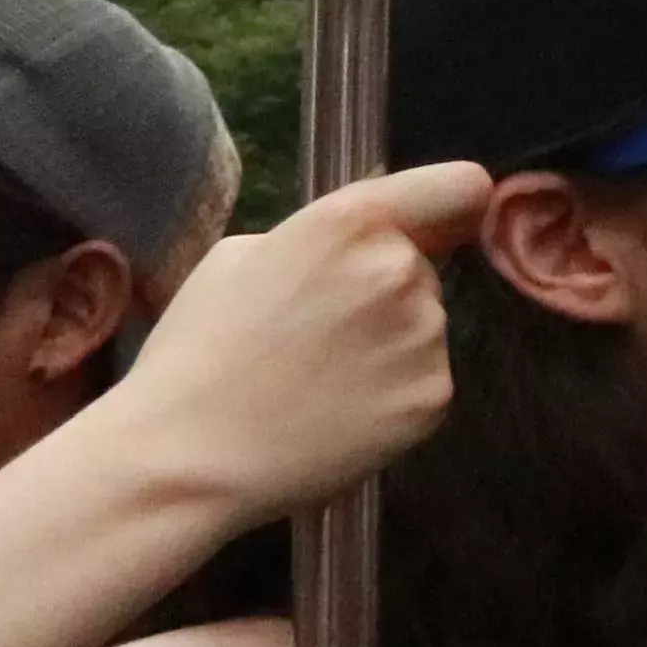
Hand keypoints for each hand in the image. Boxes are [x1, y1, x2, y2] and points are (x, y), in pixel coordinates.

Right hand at [113, 161, 485, 513]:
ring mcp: (424, 337)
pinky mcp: (433, 397)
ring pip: (425, 325)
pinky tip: (337, 413)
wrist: (186, 458)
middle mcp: (400, 271)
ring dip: (390, 342)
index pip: (460, 187)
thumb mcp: (239, 258)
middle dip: (384, 290)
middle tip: (316, 335)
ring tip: (319, 379)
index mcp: (350, 224)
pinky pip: (425, 379)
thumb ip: (322, 236)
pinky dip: (393, 394)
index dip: (452, 208)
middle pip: (423, 268)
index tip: (440, 227)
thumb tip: (373, 236)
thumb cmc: (197, 352)